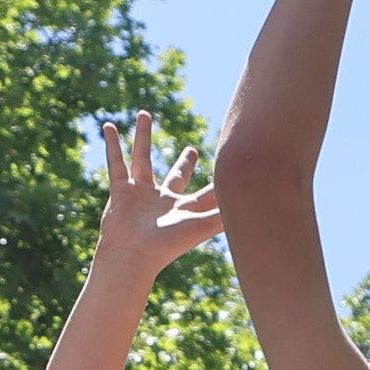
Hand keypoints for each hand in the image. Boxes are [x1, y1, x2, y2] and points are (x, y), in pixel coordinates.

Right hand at [90, 111, 225, 285]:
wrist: (132, 256)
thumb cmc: (169, 244)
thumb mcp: (203, 224)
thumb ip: (227, 213)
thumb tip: (261, 203)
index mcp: (185, 209)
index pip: (208, 191)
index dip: (221, 182)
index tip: (233, 166)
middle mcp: (163, 201)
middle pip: (177, 176)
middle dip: (184, 163)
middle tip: (192, 150)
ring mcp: (141, 195)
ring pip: (142, 158)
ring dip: (143, 136)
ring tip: (144, 113)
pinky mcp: (121, 192)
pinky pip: (116, 163)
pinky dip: (112, 145)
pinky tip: (108, 126)